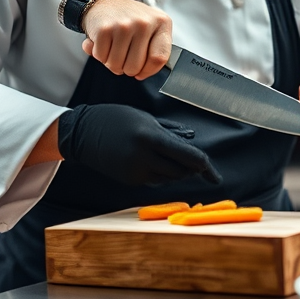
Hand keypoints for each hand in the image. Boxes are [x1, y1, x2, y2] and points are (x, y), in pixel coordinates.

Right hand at [57, 104, 221, 186]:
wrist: (84, 133)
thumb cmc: (117, 119)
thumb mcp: (146, 118)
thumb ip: (171, 131)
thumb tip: (192, 138)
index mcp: (151, 137)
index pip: (188, 157)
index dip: (206, 167)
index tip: (215, 176)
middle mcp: (144, 157)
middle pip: (182, 172)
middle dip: (193, 169)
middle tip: (198, 164)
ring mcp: (136, 171)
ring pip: (170, 178)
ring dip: (179, 172)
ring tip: (175, 158)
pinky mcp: (130, 180)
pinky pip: (155, 180)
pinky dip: (163, 174)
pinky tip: (158, 162)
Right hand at [81, 0, 172, 79]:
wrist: (103, 4)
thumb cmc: (130, 20)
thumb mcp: (151, 28)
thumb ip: (154, 50)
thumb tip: (142, 73)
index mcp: (161, 22)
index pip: (159, 58)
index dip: (148, 71)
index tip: (141, 72)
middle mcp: (144, 22)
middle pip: (135, 67)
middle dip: (127, 68)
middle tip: (124, 55)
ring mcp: (124, 25)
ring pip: (116, 65)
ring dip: (111, 62)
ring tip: (114, 47)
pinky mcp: (104, 29)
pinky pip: (101, 58)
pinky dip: (99, 55)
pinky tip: (103, 42)